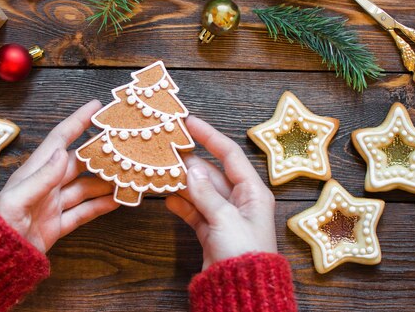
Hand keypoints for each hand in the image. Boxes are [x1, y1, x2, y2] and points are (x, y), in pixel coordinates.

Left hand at [0, 100, 119, 252]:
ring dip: (104, 182)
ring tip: (126, 175)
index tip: (96, 107)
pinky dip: (100, 206)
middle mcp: (46, 184)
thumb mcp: (16, 199)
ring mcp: (53, 205)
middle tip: (122, 144)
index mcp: (34, 172)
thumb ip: (41, 178)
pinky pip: (83, 212)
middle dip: (99, 153)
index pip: (60, 140)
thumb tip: (63, 152)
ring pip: (85, 187)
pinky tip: (117, 200)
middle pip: (78, 162)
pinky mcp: (57, 226)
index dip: (77, 122)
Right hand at [166, 116, 276, 270]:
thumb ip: (206, 193)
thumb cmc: (243, 253)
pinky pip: (194, 210)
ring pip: (200, 191)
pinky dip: (182, 204)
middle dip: (191, 161)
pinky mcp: (211, 231)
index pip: (230, 154)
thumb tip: (191, 168)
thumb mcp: (225, 219)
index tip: (189, 122)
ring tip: (162, 168)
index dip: (209, 136)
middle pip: (212, 172)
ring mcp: (224, 215)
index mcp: (252, 191)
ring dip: (183, 182)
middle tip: (168, 147)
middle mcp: (240, 200)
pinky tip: (167, 196)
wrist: (241, 291)